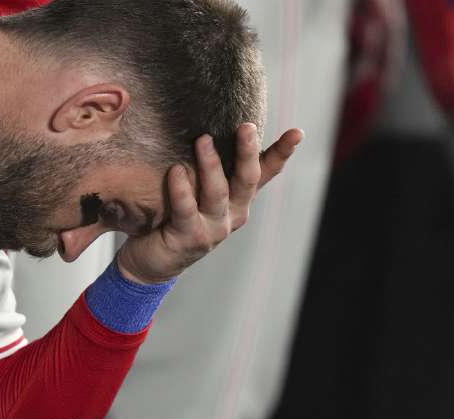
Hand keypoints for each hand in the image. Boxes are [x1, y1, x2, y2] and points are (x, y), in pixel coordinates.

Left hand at [117, 124, 303, 283]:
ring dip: (211, 165)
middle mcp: (233, 212)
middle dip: (248, 152)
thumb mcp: (198, 188)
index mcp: (240, 198)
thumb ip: (207, 164)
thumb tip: (206, 122)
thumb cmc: (176, 215)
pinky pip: (187, 210)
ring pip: (218, 193)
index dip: (281, 153)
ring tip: (202, 139)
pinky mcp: (190, 238)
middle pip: (247, 179)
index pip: (266, 172)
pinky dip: (182, 189)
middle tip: (246, 127)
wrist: (155, 261)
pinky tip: (176, 170)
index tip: (297, 132)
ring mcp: (214, 228)